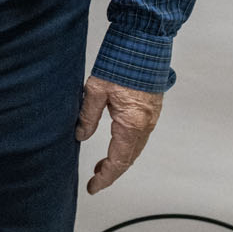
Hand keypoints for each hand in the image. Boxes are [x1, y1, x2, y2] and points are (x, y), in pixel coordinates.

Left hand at [76, 75, 162, 194]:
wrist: (143, 44)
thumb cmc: (121, 63)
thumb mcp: (95, 89)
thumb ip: (87, 115)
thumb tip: (81, 135)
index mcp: (131, 124)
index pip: (118, 162)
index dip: (105, 177)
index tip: (93, 187)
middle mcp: (144, 125)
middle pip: (128, 159)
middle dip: (111, 172)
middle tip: (95, 180)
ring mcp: (151, 118)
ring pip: (135, 148)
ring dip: (119, 159)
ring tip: (100, 165)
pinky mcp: (151, 110)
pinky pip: (139, 136)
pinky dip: (126, 146)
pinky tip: (115, 143)